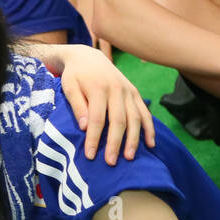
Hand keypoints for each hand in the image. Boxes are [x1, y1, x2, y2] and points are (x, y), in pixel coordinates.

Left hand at [54, 44, 155, 163]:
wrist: (88, 57)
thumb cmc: (75, 75)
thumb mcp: (68, 87)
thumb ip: (77, 106)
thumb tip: (85, 127)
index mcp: (98, 88)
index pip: (97, 119)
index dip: (95, 138)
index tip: (90, 155)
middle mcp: (117, 90)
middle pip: (118, 121)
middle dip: (115, 143)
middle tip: (111, 162)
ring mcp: (128, 91)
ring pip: (135, 118)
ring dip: (134, 139)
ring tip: (129, 157)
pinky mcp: (135, 93)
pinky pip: (145, 112)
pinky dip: (149, 128)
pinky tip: (150, 144)